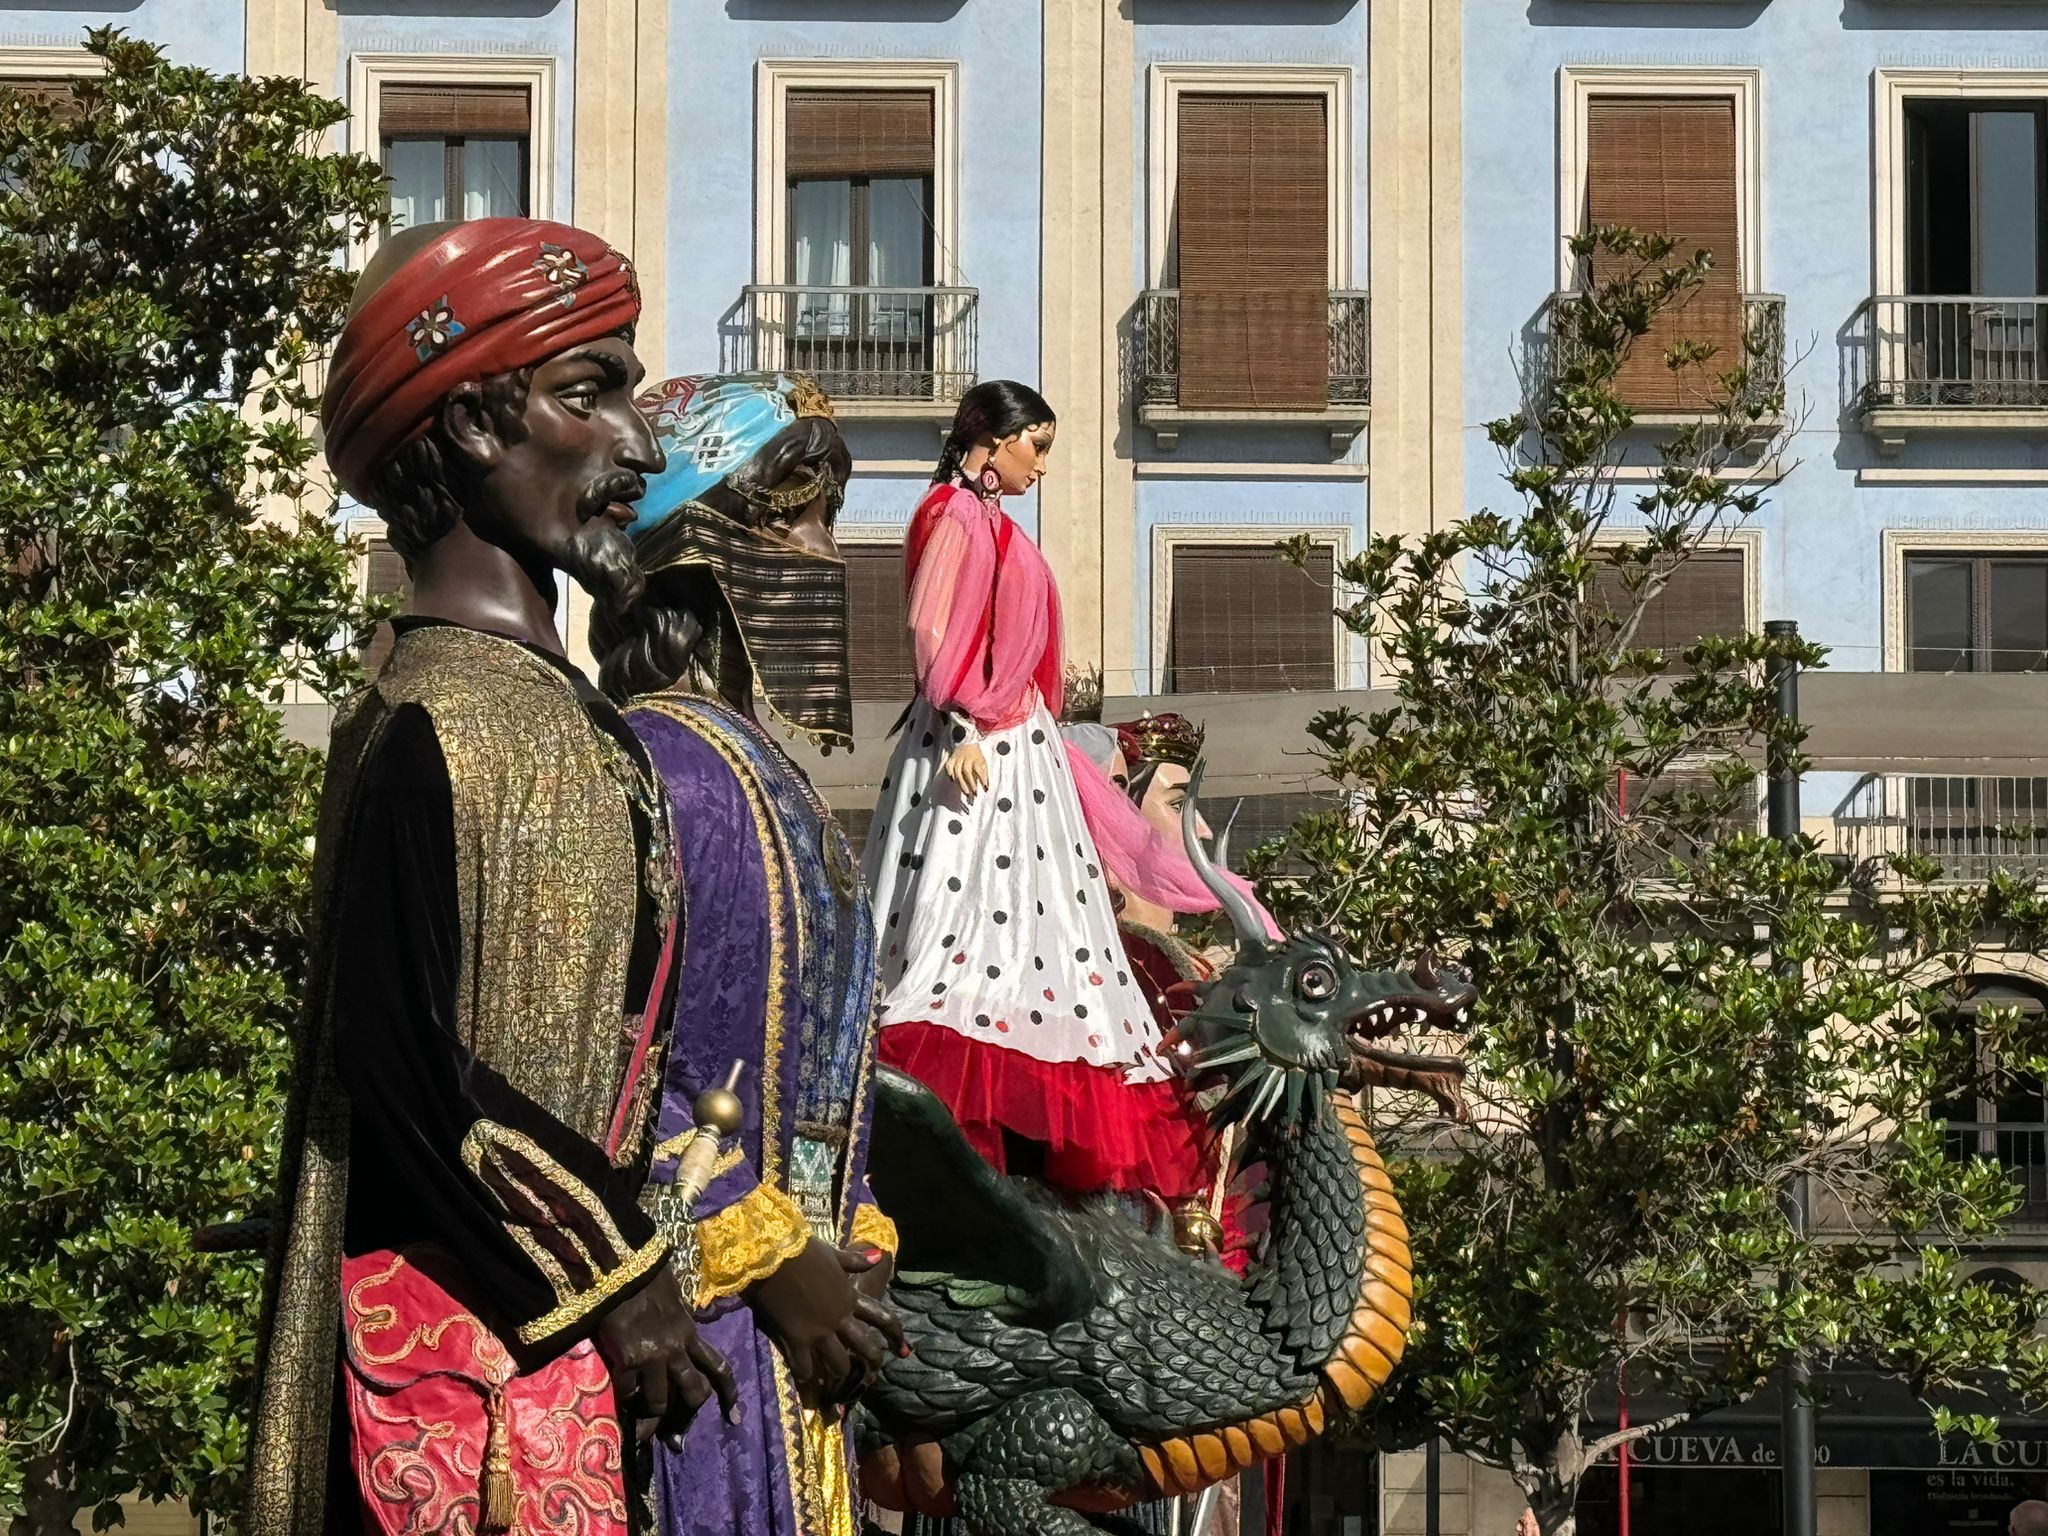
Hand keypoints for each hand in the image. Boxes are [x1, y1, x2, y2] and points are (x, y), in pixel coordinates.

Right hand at [594, 1258, 737, 1448]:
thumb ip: (680, 1318)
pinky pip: (629, 1391)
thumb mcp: (674, 1297)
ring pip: (660, 1401)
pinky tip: (622, 1399)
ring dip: (651, 1416)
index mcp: (690, 1332)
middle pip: (693, 1392)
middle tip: (675, 1433)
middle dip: (686, 1413)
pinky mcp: (627, 1358)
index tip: (734, 1416)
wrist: (624, 1266)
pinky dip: (626, 1399)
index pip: (718, 1366)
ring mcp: (652, 1355)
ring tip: (642, 1428)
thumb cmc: (649, 1276)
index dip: (728, 1393)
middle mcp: (676, 1349)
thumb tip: (682, 1323)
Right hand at [745, 1238, 903, 1407]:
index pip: (883, 1318)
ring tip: (834, 1381)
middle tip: (870, 1374)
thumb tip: (877, 1256)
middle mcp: (839, 1318)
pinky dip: (805, 1376)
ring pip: (839, 1364)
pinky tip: (804, 1379)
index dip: (897, 1336)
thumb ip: (855, 1260)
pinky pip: (804, 1367)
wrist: (775, 1255)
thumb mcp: (833, 1254)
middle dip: (870, 1363)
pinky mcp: (797, 1339)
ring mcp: (820, 1331)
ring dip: (838, 1373)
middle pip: (865, 1348)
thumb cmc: (803, 1251)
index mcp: (850, 1297)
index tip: (905, 1352)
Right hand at [942, 741, 988, 799]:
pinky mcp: (951, 759)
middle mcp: (966, 758)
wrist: (967, 743)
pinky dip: (950, 773)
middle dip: (970, 783)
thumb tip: (986, 788)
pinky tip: (952, 780)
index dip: (982, 779)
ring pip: (957, 771)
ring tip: (965, 792)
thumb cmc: (976, 756)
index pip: (979, 769)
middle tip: (973, 793)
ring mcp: (958, 758)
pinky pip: (948, 766)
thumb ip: (984, 775)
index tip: (985, 788)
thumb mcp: (983, 763)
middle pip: (967, 771)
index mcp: (976, 758)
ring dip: (961, 782)